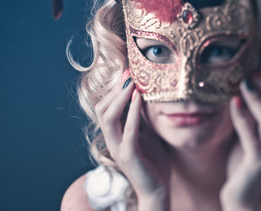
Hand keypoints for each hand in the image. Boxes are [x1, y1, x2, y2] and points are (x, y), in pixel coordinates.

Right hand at [94, 70, 169, 210]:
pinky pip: (128, 130)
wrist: (157, 189)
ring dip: (120, 97)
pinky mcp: (128, 155)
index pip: (106, 106)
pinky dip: (133, 112)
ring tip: (132, 81)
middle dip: (115, 89)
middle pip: (102, 109)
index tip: (127, 71)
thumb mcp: (147, 133)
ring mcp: (118, 148)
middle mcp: (111, 139)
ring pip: (108, 117)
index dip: (114, 88)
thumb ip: (141, 117)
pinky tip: (139, 97)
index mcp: (115, 134)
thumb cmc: (153, 161)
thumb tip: (144, 94)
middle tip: (129, 72)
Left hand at [220, 73, 260, 210]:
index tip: (256, 69)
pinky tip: (234, 103)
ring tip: (244, 83)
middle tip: (252, 71)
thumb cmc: (243, 162)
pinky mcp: (259, 163)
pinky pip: (252, 137)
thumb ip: (248, 117)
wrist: (242, 195)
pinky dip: (243, 118)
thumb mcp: (247, 135)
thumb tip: (237, 91)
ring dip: (258, 100)